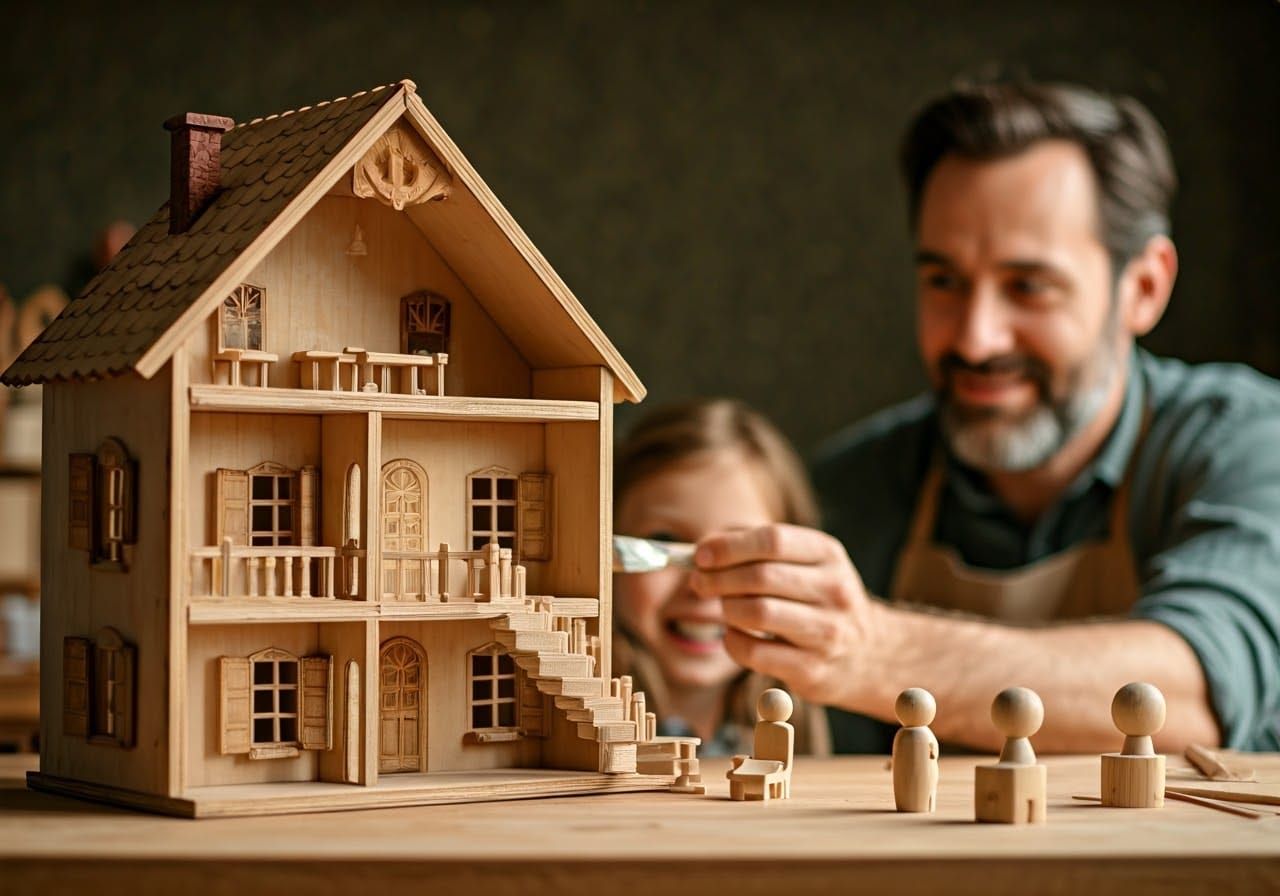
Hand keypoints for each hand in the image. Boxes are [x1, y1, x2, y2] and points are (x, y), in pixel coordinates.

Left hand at [688, 523, 885, 707]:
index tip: (701, 554)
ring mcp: (827, 632)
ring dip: (727, 608)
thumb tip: (704, 550)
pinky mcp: (812, 669)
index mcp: (828, 555)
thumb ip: (759, 553)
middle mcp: (833, 590)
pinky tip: (733, 634)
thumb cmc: (819, 601)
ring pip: (757, 613)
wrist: (869, 655)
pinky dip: (732, 641)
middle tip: (700, 582)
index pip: (773, 540)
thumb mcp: (807, 565)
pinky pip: (754, 652)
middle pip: (761, 576)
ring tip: (724, 608)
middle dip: (719, 578)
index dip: (729, 546)